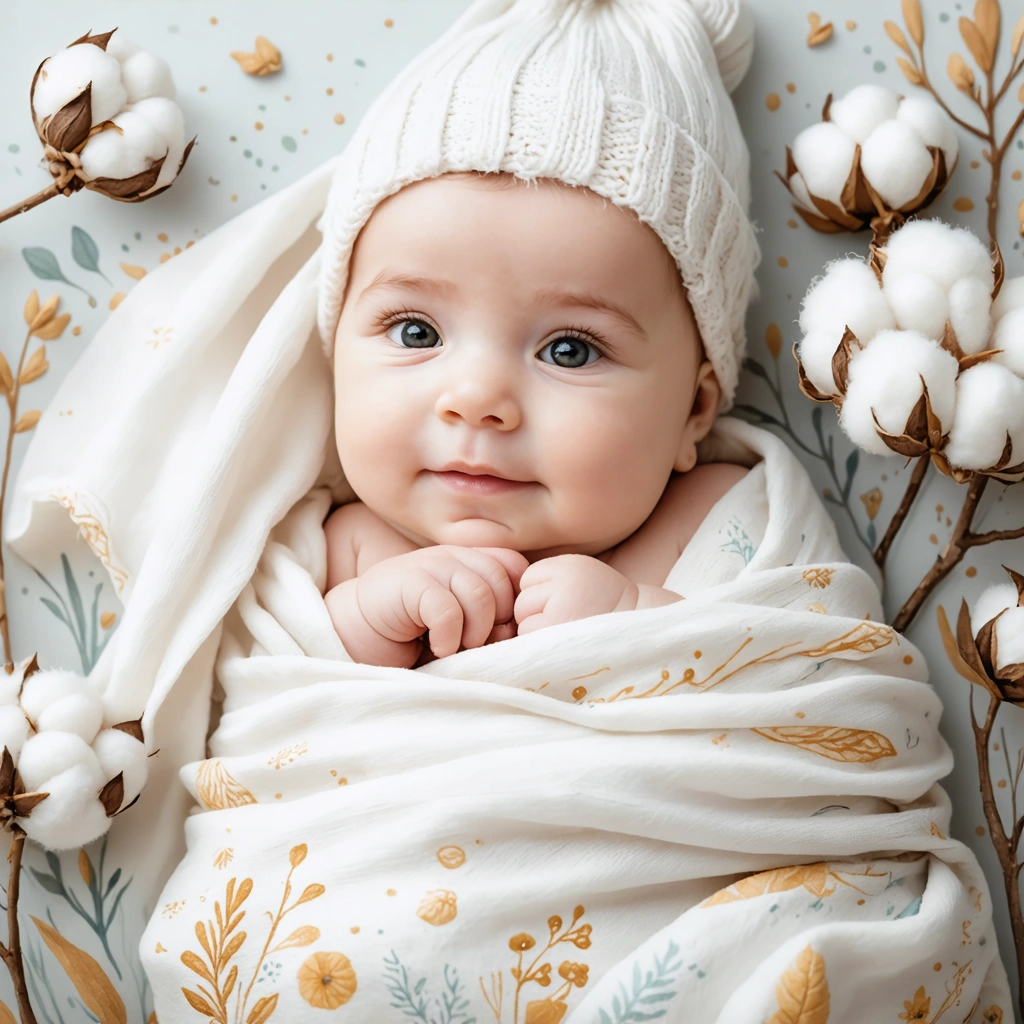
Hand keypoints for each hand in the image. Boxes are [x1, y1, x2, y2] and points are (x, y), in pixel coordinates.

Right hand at [325, 545, 528, 667]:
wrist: (355, 632)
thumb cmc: (412, 637)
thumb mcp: (460, 630)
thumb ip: (491, 625)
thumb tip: (514, 633)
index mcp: (470, 562)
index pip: (516, 568)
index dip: (515, 603)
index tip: (498, 632)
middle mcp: (453, 557)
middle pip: (502, 582)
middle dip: (497, 622)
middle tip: (475, 645)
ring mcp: (430, 565)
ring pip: (479, 594)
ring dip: (474, 632)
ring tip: (456, 648)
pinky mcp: (409, 582)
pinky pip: (447, 608)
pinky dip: (448, 636)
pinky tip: (437, 647)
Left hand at [514, 554, 639, 634]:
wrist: (638, 634)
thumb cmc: (604, 612)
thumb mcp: (579, 578)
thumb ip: (549, 581)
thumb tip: (504, 598)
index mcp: (568, 565)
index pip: (527, 580)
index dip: (540, 597)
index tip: (565, 605)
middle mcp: (562, 580)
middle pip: (521, 600)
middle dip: (536, 614)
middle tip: (568, 622)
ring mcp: (559, 605)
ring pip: (522, 619)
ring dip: (537, 630)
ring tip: (568, 632)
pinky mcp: (556, 629)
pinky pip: (528, 635)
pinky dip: (540, 644)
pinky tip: (564, 642)